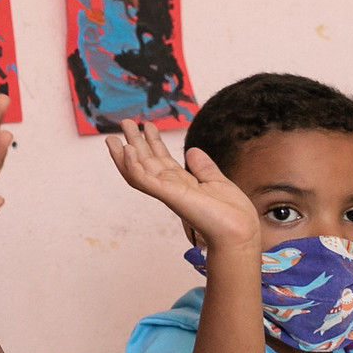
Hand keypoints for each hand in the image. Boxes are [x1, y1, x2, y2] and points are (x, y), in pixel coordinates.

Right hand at [105, 120, 259, 254]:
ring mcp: (167, 191)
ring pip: (137, 171)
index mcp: (182, 183)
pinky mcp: (167, 195)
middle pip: (146, 161)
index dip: (152, 142)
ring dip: (123, 154)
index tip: (146, 125)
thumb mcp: (217, 181)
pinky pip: (143, 180)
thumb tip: (192, 151)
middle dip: (135, 142)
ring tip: (112, 136)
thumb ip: (203, 167)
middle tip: (124, 122)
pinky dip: (132, 165)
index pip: (161, 160)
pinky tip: (127, 149)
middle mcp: (171, 187)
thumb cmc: (232, 213)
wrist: (239, 230)